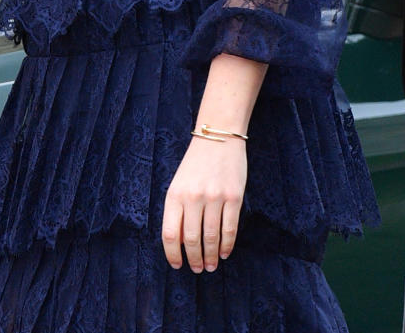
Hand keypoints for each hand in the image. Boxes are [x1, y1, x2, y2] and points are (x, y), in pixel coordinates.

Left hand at [161, 136, 247, 272]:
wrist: (219, 135)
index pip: (170, 235)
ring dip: (210, 256)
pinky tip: (224, 253)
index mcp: (175, 194)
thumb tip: (182, 244)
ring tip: (210, 266)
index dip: (173, 255)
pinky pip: (230, 228)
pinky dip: (227, 245)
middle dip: (194, 259)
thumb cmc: (196, 163)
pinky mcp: (234, 196)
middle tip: (198, 269)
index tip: (177, 266)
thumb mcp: (179, 183)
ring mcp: (215, 197)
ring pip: (211, 237)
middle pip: (192, 240)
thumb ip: (178, 211)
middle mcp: (193, 197)